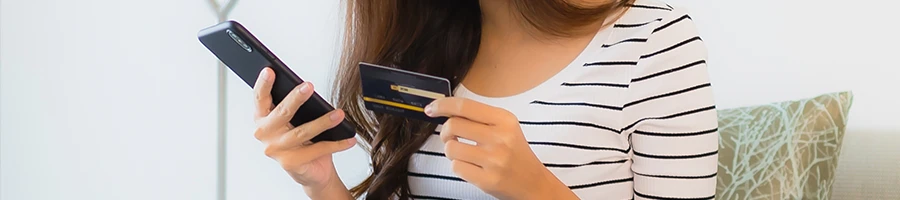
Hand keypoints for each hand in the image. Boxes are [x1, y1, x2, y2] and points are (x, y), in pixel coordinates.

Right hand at [252, 67, 354, 198]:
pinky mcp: (291, 163)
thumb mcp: (295, 120)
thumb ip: (294, 105)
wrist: (311, 171)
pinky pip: (317, 149)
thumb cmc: (302, 140)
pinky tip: (348, 138)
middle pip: (282, 113)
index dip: (263, 84)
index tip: (270, 70)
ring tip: (339, 114)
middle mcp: (264, 134)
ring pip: (302, 132)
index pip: (260, 98)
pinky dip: (336, 144)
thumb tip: (307, 87)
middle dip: (296, 98)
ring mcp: (276, 150)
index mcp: (262, 118)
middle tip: (309, 86)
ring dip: (324, 122)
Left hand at [425, 98, 578, 199]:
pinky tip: (471, 166)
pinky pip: (456, 167)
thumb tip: (445, 111)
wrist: (534, 183)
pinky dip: (458, 166)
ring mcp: (494, 160)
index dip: (442, 105)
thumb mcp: (505, 127)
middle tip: (450, 137)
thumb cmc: (515, 153)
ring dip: (451, 151)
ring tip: (464, 153)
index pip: (464, 106)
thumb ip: (479, 118)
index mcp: (504, 120)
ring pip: (451, 148)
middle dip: (445, 132)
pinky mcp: (488, 180)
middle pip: (453, 125)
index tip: (431, 109)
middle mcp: (500, 138)